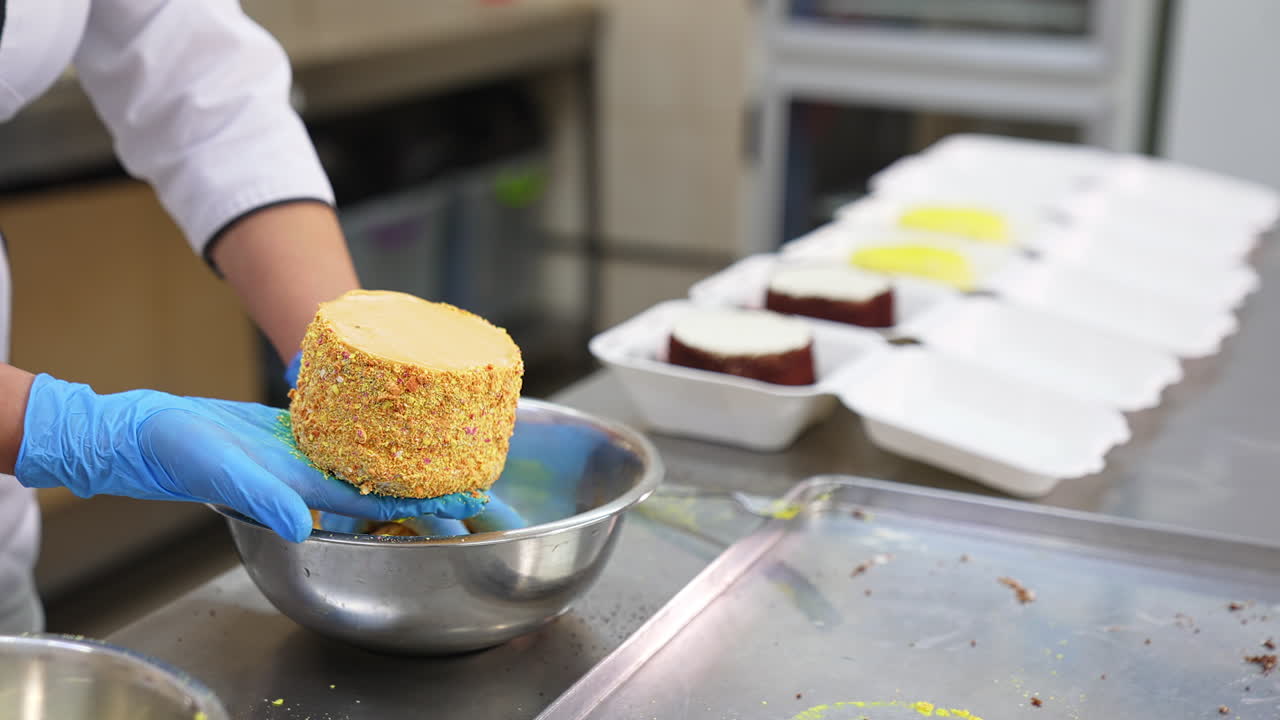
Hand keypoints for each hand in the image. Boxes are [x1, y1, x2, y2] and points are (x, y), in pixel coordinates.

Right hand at [15, 374, 486, 541]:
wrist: (148, 433)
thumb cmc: (179, 455)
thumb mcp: (222, 474)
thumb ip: (262, 499)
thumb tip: (305, 527)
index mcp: (304, 491)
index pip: (379, 501)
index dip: (423, 504)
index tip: (468, 498)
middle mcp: (312, 476)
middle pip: (384, 481)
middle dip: (430, 481)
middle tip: (479, 468)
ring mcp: (304, 453)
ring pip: (367, 455)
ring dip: (406, 452)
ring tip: (449, 438)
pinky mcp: (292, 430)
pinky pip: (343, 426)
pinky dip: (371, 424)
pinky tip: (397, 410)